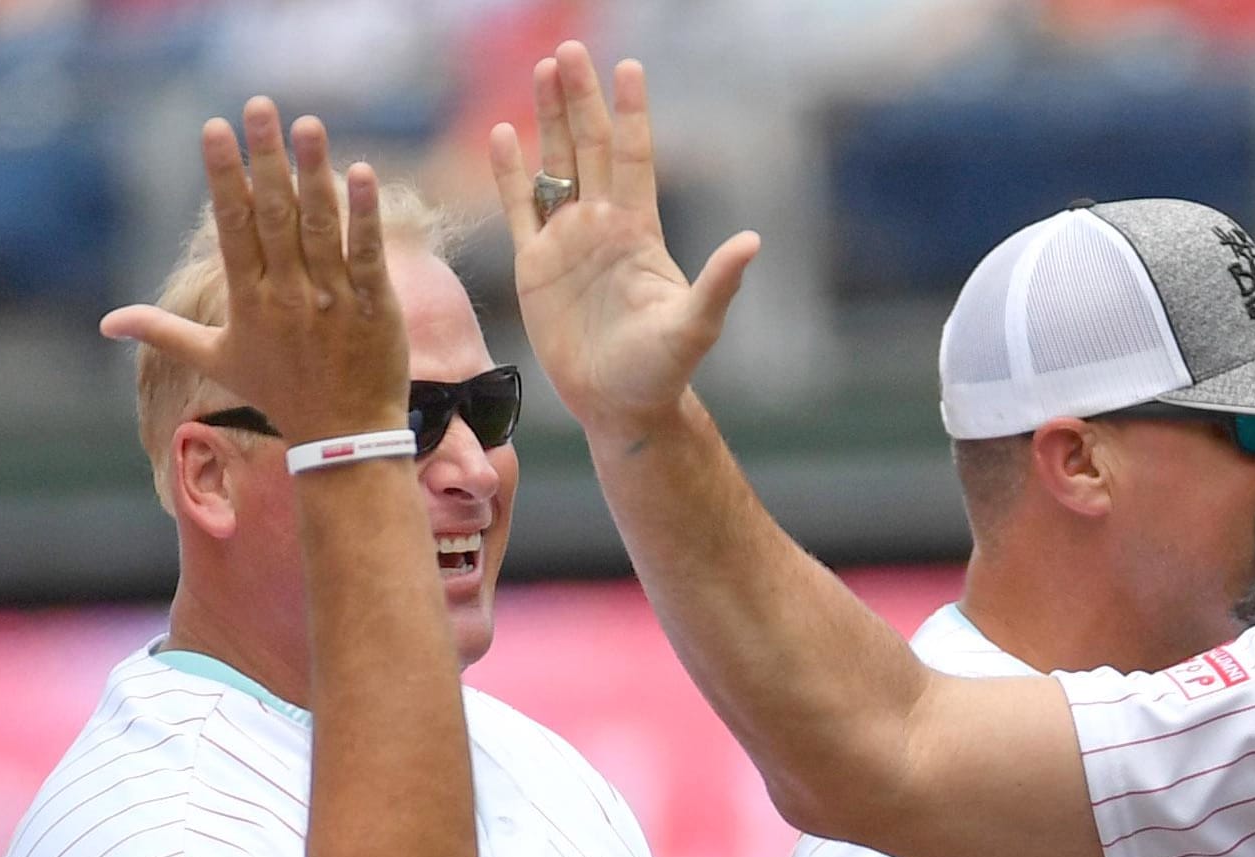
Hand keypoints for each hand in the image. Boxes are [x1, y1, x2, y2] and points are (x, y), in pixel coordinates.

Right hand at [102, 100, 407, 446]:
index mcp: (246, 298)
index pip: (230, 225)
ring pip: (320, 227)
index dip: (224, 174)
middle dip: (266, 158)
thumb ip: (162, 331)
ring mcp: (330, 299)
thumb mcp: (214, 360)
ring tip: (310, 124)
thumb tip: (106, 324)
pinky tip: (363, 173)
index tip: (215, 128)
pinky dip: (365, 216)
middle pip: (272, 215)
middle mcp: (285, 293)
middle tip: (260, 106)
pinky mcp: (374, 307)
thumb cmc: (278, 393)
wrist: (342, 437)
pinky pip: (367, 255)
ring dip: (315, 174)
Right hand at [489, 42, 761, 440]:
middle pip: (590, 148)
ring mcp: (567, 242)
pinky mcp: (534, 266)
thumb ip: (719, 281)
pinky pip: (519, 209)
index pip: (635, 158)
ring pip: (555, 166)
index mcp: (639, 232)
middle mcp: (602, 227)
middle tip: (571, 51)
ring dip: (547, 121)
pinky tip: (502, 134)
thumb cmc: (662, 371)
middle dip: (581, 101)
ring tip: (542, 71)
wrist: (620, 406)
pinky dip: (509, 173)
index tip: (629, 67)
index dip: (632, 114)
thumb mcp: (695, 325)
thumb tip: (752, 241)